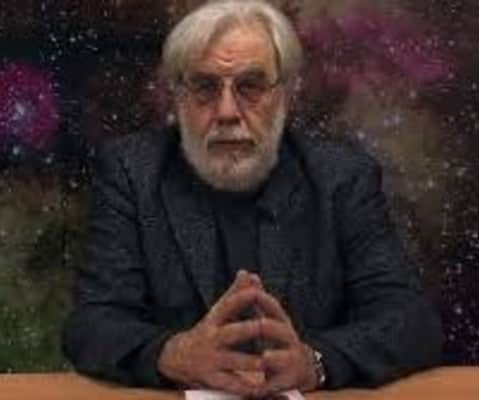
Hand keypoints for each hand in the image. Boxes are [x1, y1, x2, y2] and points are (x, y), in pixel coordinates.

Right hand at [157, 270, 264, 395]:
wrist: (177, 358)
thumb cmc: (208, 331)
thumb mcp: (218, 312)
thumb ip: (235, 293)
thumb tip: (248, 273)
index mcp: (215, 319)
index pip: (228, 304)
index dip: (241, 297)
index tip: (257, 291)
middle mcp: (213, 338)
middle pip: (232, 332)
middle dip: (249, 329)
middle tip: (267, 325)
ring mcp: (212, 359)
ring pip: (234, 360)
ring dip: (252, 361)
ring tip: (268, 360)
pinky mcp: (212, 379)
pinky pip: (231, 384)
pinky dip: (245, 386)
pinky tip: (260, 387)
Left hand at [254, 290, 317, 395]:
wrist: (299, 366)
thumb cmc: (275, 338)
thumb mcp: (266, 317)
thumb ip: (255, 297)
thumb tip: (245, 272)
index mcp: (279, 322)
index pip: (273, 308)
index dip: (264, 300)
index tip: (253, 292)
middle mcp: (288, 339)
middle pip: (282, 331)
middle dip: (271, 328)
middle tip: (260, 324)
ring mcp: (290, 359)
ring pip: (286, 358)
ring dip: (275, 358)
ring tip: (265, 358)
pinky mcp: (287, 380)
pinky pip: (279, 383)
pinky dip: (271, 385)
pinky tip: (261, 387)